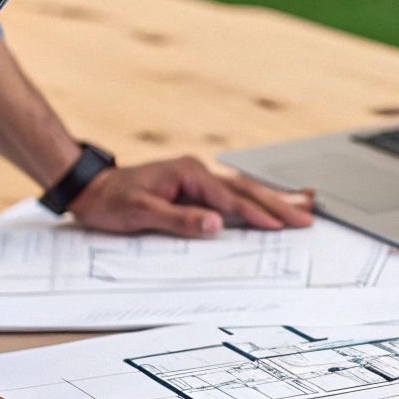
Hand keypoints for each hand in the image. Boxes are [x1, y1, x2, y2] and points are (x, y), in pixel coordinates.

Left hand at [68, 156, 314, 236]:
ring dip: (273, 198)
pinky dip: (254, 199)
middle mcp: (198, 173)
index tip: (281, 225)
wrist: (90, 189)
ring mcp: (198, 178)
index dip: (257, 213)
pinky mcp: (195, 187)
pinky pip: (231, 194)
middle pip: (245, 190)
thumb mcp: (140, 213)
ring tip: (304, 202)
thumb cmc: (111, 202)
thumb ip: (180, 219)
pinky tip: (269, 201)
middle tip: (307, 216)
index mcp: (189, 175)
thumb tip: (215, 224)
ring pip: (243, 190)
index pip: (230, 199)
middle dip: (278, 204)